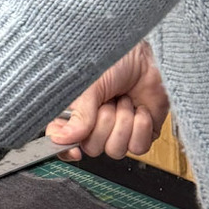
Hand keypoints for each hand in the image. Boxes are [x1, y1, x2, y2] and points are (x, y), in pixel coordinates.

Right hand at [47, 41, 168, 160]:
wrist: (147, 58)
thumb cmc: (115, 61)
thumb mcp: (91, 85)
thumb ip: (79, 114)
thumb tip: (64, 137)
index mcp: (77, 110)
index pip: (62, 138)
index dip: (65, 147)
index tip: (74, 149)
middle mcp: (96, 123)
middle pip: (92, 147)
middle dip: (103, 123)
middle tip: (108, 102)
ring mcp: (119, 130)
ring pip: (115, 150)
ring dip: (123, 123)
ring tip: (125, 101)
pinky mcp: (141, 134)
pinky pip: (137, 147)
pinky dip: (140, 127)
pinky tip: (140, 109)